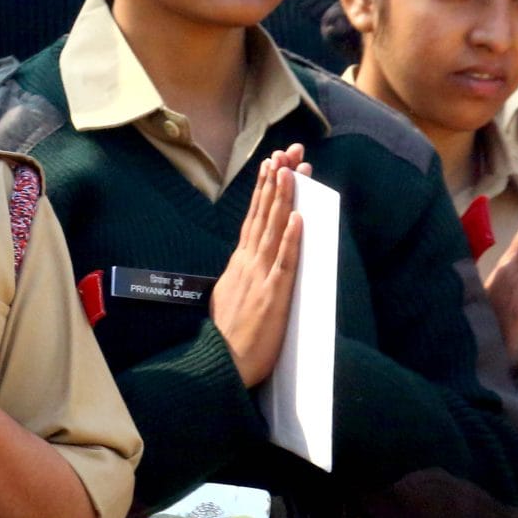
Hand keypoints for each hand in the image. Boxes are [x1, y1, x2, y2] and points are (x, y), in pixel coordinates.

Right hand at [210, 146, 307, 386]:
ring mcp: (259, 278)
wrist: (220, 366)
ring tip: (291, 171)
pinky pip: (284, 263)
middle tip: (288, 152)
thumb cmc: (228, 340)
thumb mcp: (229, 297)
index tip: (272, 163)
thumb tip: (246, 266)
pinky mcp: (272, 296)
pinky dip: (291, 239)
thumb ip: (240, 278)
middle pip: (264, 215)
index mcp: (240, 264)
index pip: (254, 218)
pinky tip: (297, 218)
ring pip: (273, 231)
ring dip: (283, 199)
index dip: (264, 190)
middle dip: (277, 181)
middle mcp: (248, 264)